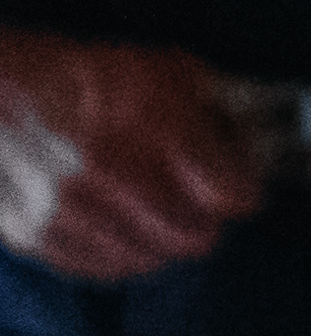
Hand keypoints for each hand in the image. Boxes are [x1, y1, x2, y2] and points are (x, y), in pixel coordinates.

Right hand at [0, 31, 257, 277]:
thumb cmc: (79, 72)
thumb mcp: (163, 69)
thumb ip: (217, 105)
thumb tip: (249, 132)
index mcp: (157, 134)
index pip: (235, 197)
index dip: (242, 184)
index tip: (234, 173)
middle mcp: (116, 182)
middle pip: (196, 237)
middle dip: (202, 216)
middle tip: (193, 196)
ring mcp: (72, 215)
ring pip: (149, 257)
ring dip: (157, 237)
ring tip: (148, 206)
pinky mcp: (35, 236)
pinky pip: (101, 266)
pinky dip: (116, 251)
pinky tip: (114, 223)